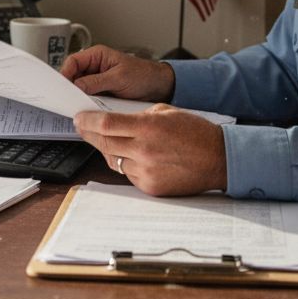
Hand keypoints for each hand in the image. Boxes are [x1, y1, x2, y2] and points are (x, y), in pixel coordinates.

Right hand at [60, 45, 173, 101]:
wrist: (160, 87)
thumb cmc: (143, 75)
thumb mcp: (119, 77)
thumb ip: (96, 81)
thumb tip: (76, 86)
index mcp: (97, 56)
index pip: (73, 62)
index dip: (65, 73)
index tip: (61, 87)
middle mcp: (95, 68)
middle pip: (73, 76)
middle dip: (70, 87)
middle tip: (67, 99)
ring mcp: (98, 81)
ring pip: (79, 89)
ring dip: (79, 97)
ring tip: (78, 106)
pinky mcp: (102, 94)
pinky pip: (89, 98)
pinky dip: (87, 104)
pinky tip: (88, 110)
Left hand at [74, 104, 226, 195]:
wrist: (219, 159)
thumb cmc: (196, 133)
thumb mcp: (167, 111)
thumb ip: (140, 115)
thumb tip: (115, 119)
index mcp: (149, 127)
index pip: (106, 124)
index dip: (88, 121)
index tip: (79, 118)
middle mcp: (144, 151)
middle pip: (104, 143)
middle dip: (89, 134)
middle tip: (82, 127)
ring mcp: (146, 171)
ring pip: (112, 160)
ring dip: (107, 149)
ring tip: (109, 140)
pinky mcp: (149, 187)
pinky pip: (127, 174)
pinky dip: (125, 164)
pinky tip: (131, 156)